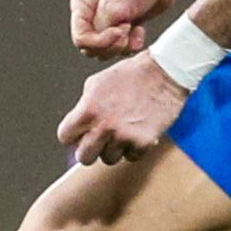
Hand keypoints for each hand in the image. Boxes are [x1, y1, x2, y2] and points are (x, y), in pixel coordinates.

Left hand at [56, 51, 189, 165]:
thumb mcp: (97, 83)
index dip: (73, 135)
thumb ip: (84, 106)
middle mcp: (103, 126)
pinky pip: (131, 157)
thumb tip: (77, 126)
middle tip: (100, 139)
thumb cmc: (132, 74)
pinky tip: (138, 131)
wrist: (165, 72)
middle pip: (84, 157)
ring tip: (124, 131)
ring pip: (108, 159)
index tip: (81, 134)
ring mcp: (123, 136)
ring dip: (114, 148)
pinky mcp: (143, 143)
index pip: (65, 137)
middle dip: (90, 149)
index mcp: (88, 110)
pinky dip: (134, 148)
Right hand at [70, 0, 182, 59]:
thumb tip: (101, 43)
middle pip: (90, 48)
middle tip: (127, 28)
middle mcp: (90, 14)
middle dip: (111, 44)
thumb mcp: (117, 3)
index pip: (80, 37)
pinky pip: (119, 50)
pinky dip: (131, 45)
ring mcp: (104, 23)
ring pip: (104, 52)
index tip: (119, 32)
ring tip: (133, 29)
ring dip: (121, 46)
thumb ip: (103, 25)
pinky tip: (139, 31)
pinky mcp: (119, 30)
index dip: (98, 42)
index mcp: (82, 4)